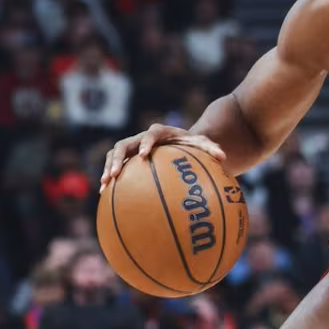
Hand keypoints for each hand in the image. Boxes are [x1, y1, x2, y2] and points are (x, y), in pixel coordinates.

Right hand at [100, 123, 225, 188]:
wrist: (180, 144)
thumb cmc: (193, 146)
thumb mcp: (204, 145)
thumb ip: (212, 149)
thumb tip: (224, 157)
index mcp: (160, 133)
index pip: (151, 134)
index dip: (146, 143)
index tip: (144, 155)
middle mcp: (142, 139)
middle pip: (124, 144)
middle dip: (117, 158)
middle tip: (114, 173)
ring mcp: (132, 148)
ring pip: (114, 155)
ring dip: (107, 168)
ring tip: (104, 185)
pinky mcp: (128, 159)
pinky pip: (115, 167)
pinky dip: (109, 179)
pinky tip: (104, 196)